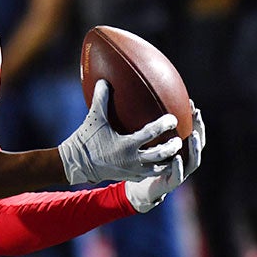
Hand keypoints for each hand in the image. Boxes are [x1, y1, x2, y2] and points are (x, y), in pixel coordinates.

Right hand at [58, 79, 181, 184]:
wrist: (77, 164)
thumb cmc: (86, 139)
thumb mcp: (94, 118)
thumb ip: (100, 99)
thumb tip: (104, 80)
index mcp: (126, 145)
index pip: (151, 134)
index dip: (164, 125)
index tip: (173, 118)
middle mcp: (132, 160)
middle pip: (161, 155)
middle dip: (173, 146)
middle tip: (179, 138)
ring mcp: (133, 171)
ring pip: (159, 169)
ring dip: (170, 161)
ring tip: (177, 152)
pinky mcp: (131, 177)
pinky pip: (150, 173)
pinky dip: (159, 167)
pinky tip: (164, 161)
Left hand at [125, 100, 205, 212]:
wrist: (135, 191)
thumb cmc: (137, 165)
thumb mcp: (136, 144)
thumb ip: (135, 127)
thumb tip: (122, 101)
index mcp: (176, 150)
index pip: (190, 131)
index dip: (193, 119)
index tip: (190, 103)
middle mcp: (181, 160)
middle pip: (196, 144)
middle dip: (199, 128)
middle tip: (196, 113)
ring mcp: (178, 173)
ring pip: (192, 161)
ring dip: (194, 148)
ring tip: (192, 134)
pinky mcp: (168, 185)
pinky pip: (176, 176)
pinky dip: (178, 168)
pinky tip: (177, 158)